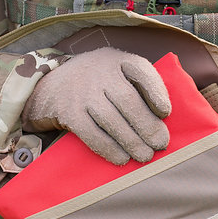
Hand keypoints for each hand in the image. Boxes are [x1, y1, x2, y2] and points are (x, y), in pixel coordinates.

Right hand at [23, 48, 171, 164]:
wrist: (51, 84)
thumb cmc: (96, 82)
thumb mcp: (116, 70)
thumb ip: (139, 84)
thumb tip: (163, 118)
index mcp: (117, 60)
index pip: (141, 71)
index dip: (156, 92)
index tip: (166, 113)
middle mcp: (99, 72)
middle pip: (128, 101)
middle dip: (147, 126)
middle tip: (161, 144)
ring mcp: (82, 93)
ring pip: (111, 119)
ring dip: (131, 141)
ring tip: (145, 156)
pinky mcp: (69, 113)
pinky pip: (92, 134)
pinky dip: (109, 148)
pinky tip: (122, 159)